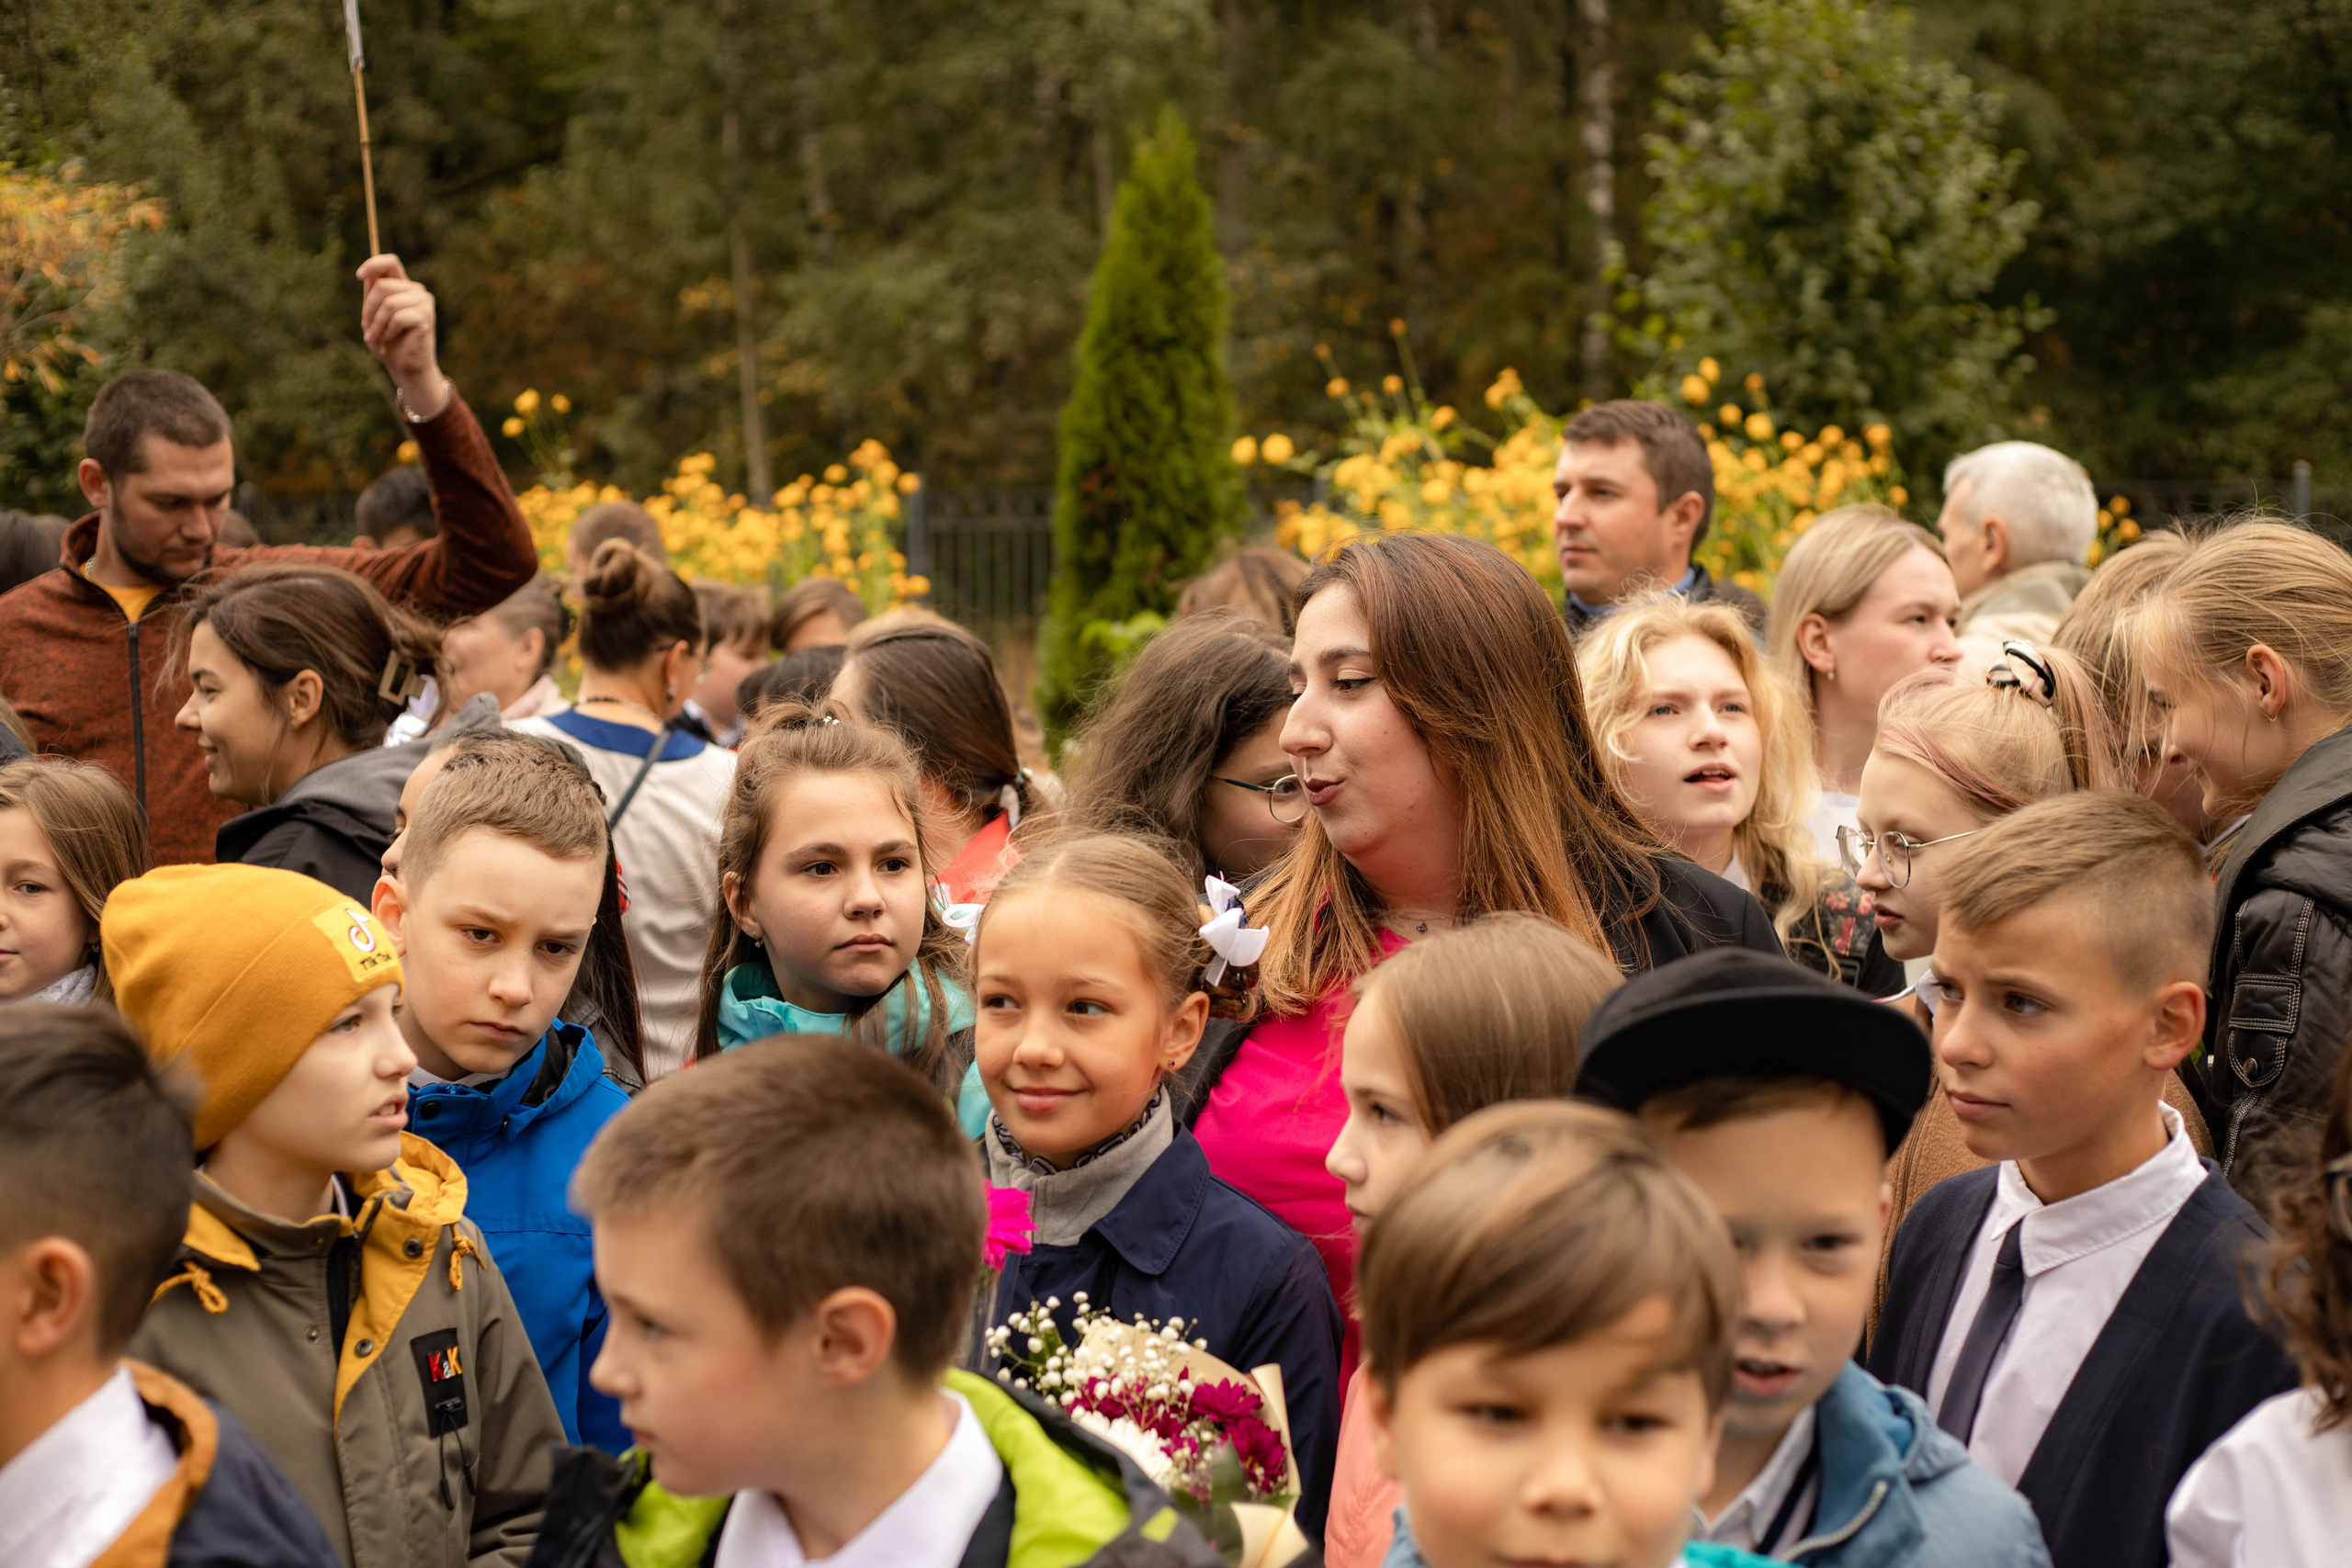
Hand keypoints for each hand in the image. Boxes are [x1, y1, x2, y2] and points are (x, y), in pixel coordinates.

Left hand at [357, 254, 448, 419]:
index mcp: (404, 287)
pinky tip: (389, 339)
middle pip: (383, 285)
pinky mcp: (426, 317)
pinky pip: (398, 317)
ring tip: (375, 338)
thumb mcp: (374, 317)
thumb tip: (366, 277)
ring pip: (389, 302)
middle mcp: (417, 291)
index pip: (391, 263)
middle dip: (368, 308)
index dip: (374, 264)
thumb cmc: (390, 344)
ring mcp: (424, 303)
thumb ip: (371, 297)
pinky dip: (388, 331)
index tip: (359, 276)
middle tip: (366, 328)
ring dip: (376, 323)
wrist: (407, 368)